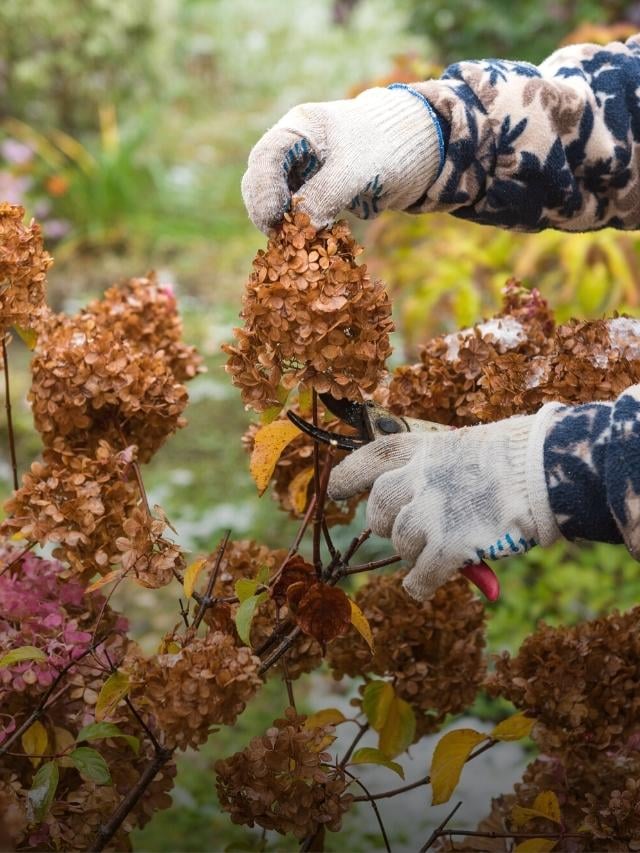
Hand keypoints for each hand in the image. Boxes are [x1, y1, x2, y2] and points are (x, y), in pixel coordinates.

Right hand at [241, 86, 442, 232]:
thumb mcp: (357, 169)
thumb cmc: (390, 145)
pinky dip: (304, 232)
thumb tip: (301, 227)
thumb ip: (326, 194)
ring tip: (298, 247)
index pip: (265, 158)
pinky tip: (314, 246)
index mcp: (300, 129)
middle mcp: (296, 151)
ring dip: (286, 226)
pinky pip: (302, 217)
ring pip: (281, 204)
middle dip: (269, 212)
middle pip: (264, 183)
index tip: (274, 219)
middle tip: (281, 240)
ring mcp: (306, 174)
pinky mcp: (320, 196)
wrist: (423, 149)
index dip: (263, 190)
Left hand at [327, 408, 561, 600]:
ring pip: (400, 544)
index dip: (348, 477)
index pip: (369, 460)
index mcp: (421, 449)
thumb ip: (439, 480)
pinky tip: (421, 588)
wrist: (546, 467)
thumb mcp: (466, 451)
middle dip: (389, 524)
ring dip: (414, 553)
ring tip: (439, 550)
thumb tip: (427, 523)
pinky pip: (420, 576)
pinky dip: (418, 586)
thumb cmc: (515, 457)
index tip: (336, 492)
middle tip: (413, 531)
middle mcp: (417, 478)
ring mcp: (431, 512)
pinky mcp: (448, 545)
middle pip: (378, 510)